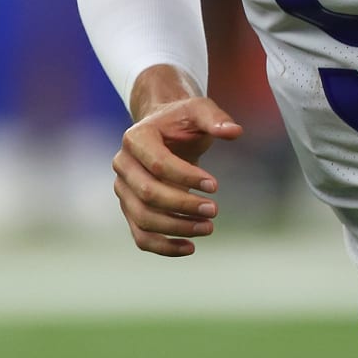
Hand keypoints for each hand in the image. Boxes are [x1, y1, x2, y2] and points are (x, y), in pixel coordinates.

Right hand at [112, 95, 243, 256]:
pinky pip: (141, 236)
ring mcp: (123, 189)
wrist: (164, 132)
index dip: (187, 177)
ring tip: (209, 227)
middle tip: (214, 210)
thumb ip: (215, 119)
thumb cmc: (182, 121)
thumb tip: (235, 131)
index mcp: (135, 138)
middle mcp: (123, 164)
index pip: (158, 164)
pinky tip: (191, 247)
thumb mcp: (199, 111)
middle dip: (183, 205)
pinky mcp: (130, 209)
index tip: (215, 186)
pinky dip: (164, 247)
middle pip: (148, 194)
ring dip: (177, 227)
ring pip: (144, 218)